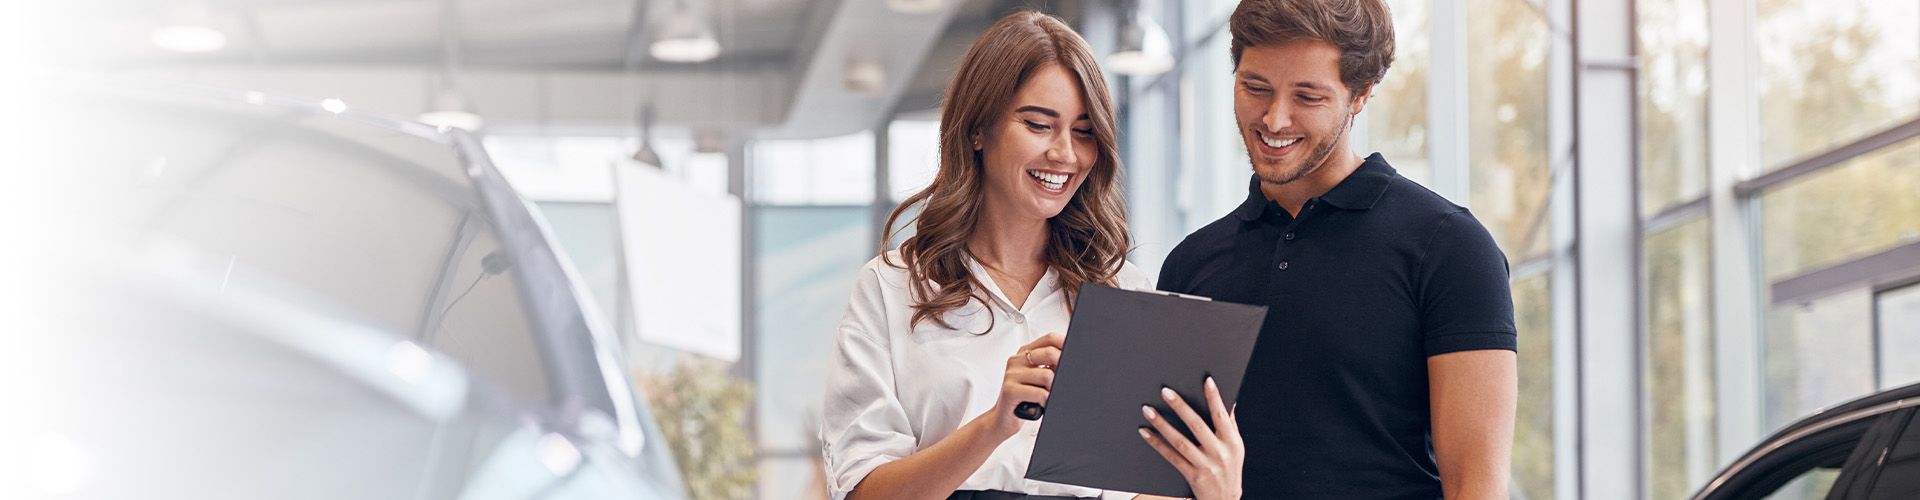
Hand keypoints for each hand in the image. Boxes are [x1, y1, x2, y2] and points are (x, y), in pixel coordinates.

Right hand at [983, 333, 1063, 437]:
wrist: (1002, 418)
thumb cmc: (1023, 399)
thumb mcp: (1038, 379)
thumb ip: (1051, 366)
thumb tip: (1071, 360)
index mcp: (1024, 354)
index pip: (1049, 339)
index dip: (1065, 344)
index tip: (1074, 354)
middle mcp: (1017, 361)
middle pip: (1050, 353)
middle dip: (1062, 369)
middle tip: (1061, 382)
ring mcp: (1012, 374)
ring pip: (1047, 376)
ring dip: (1053, 390)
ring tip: (1046, 396)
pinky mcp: (1010, 390)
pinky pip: (1040, 393)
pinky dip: (1046, 401)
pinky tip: (1041, 404)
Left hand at [1138, 376, 1242, 499]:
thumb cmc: (1230, 468)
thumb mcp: (1236, 447)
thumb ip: (1230, 424)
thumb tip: (1229, 400)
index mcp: (1232, 442)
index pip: (1221, 416)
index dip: (1215, 397)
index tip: (1206, 380)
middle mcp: (1219, 453)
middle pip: (1197, 425)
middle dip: (1180, 407)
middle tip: (1166, 391)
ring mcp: (1205, 466)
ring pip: (1180, 441)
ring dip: (1162, 424)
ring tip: (1148, 410)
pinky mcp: (1192, 476)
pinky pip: (1171, 457)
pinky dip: (1157, 444)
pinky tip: (1146, 433)